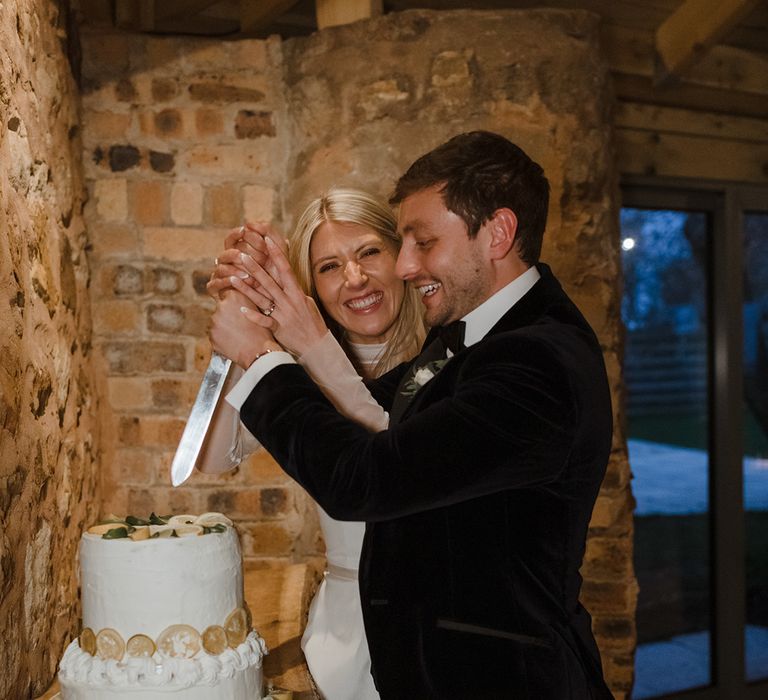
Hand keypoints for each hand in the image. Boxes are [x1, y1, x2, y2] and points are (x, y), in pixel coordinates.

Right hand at [206, 222, 287, 298]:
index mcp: (239, 252)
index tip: (245, 230)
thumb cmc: (275, 281)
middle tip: (249, 257)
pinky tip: (234, 281)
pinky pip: (215, 283)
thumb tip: (266, 230)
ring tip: (247, 275)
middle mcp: (227, 263)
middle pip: (226, 251)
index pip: (232, 237)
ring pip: (220, 266)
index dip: (237, 233)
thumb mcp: (278, 260)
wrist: (268, 308)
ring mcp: (220, 276)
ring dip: (234, 268)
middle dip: (238, 253)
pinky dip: (225, 281)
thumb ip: (273, 241)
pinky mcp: (216, 290)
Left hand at [209, 290, 280, 368]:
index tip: (234, 305)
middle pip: (220, 306)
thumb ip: (243, 297)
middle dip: (227, 313)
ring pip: (217, 321)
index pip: (225, 291)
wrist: (259, 352)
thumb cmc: (262, 331)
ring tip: (238, 334)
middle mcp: (221, 306)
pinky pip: (215, 333)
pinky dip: (222, 336)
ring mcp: (214, 321)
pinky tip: (234, 340)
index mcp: (234, 297)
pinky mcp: (211, 335)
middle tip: (239, 323)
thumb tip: (236, 290)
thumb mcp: (257, 307)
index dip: (230, 299)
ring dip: (225, 325)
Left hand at [230, 237, 328, 356]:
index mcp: (297, 293)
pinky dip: (253, 315)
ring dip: (246, 288)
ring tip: (232, 277)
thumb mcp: (307, 302)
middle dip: (254, 267)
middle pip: (269, 281)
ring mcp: (283, 315)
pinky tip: (241, 309)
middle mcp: (289, 301)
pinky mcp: (279, 328)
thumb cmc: (313, 323)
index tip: (267, 240)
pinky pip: (264, 321)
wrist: (317, 346)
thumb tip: (288, 275)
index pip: (285, 269)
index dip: (276, 253)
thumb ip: (295, 289)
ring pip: (262, 298)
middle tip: (241, 255)